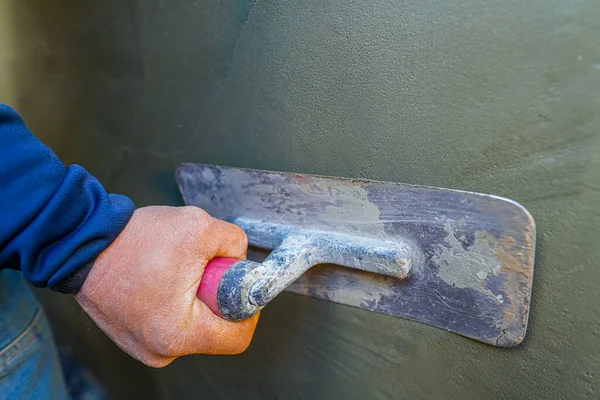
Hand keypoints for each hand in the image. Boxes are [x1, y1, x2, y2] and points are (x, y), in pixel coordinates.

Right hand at [74, 206, 258, 366]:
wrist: (81, 242)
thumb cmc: (130, 240)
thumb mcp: (198, 228)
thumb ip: (234, 243)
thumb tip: (241, 259)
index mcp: (179, 335)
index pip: (238, 337)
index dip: (247, 309)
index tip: (238, 285)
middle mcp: (160, 351)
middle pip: (214, 330)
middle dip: (216, 296)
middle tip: (201, 268)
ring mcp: (144, 347)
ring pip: (193, 325)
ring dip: (194, 296)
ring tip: (174, 269)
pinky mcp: (134, 336)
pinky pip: (171, 320)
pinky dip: (175, 299)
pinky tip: (160, 276)